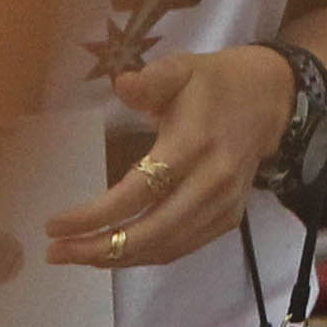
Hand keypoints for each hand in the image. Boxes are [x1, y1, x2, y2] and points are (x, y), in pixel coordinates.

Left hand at [46, 44, 295, 271]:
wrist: (271, 99)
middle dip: (100, 248)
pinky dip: (146, 256)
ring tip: (77, 254)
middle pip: (152, 230)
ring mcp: (224, 203)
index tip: (54, 224)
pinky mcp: (230, 217)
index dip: (95, 214)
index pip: (140, 191)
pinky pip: (183, 247)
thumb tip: (122, 85)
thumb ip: (152, 78)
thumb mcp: (184, 68)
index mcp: (196, 144)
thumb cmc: (215, 83)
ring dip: (118, 258)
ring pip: (166, 246)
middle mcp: (213, 181)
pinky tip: (115, 252)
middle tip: (57, 252)